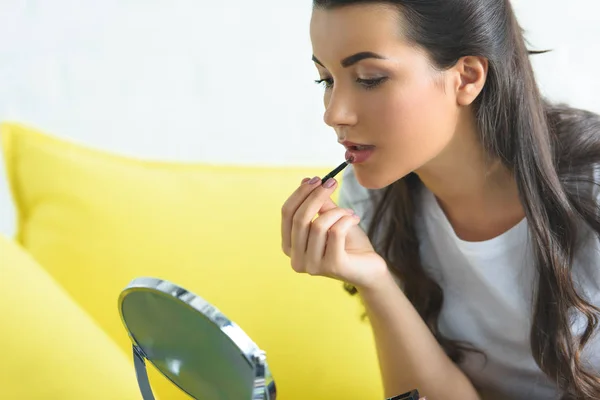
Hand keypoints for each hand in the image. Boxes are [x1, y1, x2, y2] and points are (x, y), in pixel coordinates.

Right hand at [281, 176, 388, 290]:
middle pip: (300, 219)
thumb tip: (306, 180)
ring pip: (319, 225)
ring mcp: (313, 266)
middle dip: (316, 196)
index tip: (316, 179)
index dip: (300, 194)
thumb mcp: (330, 219)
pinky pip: (336, 232)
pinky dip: (347, 220)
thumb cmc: (348, 243)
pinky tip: (355, 219)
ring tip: (349, 213)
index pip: (287, 214)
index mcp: (290, 246)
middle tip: (332, 183)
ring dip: (337, 212)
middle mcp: (296, 259)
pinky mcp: (332, 266)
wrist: (369, 267)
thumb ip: (317, 204)